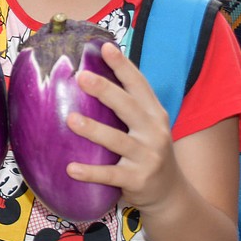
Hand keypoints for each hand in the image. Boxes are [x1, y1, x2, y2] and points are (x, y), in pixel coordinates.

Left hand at [63, 42, 180, 211]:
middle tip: (81, 76)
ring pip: (118, 141)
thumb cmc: (148, 151)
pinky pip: (111, 176)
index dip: (123, 65)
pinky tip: (70, 168)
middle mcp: (154, 132)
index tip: (105, 47)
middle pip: (129, 107)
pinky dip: (91, 173)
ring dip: (94, 130)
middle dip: (106, 90)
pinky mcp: (137, 180)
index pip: (139, 85)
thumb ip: (129, 105)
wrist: (170, 194)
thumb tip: (93, 75)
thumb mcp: (148, 125)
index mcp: (155, 113)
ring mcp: (147, 157)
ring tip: (71, 119)